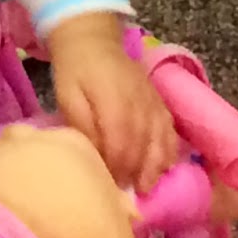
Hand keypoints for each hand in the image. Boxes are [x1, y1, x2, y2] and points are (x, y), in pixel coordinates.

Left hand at [47, 12, 178, 191]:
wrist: (93, 40)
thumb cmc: (74, 71)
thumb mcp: (67, 97)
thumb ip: (81, 125)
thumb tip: (94, 156)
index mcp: (114, 102)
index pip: (120, 143)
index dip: (117, 168)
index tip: (111, 188)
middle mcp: (139, 104)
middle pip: (143, 146)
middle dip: (136, 174)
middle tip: (130, 198)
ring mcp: (153, 102)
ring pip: (161, 139)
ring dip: (156, 167)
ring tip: (149, 188)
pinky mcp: (159, 101)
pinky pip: (170, 129)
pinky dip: (169, 150)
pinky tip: (165, 167)